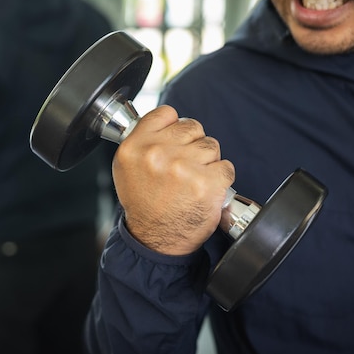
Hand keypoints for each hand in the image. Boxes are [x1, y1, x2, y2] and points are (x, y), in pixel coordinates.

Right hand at [113, 105, 234, 255]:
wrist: (156, 240)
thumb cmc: (145, 205)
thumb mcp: (127, 168)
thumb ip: (143, 140)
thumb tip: (168, 120)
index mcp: (135, 147)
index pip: (167, 113)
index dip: (175, 127)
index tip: (175, 141)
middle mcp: (157, 154)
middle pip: (192, 127)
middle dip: (193, 145)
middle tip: (182, 168)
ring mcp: (183, 167)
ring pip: (211, 145)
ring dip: (207, 162)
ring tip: (192, 181)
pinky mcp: (206, 183)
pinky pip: (226, 166)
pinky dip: (220, 179)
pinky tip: (204, 190)